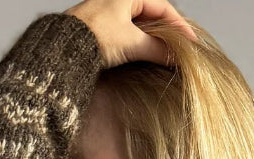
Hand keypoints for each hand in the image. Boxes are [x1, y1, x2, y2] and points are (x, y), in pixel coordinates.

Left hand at [64, 0, 198, 68]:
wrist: (63, 50)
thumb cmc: (94, 37)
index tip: (191, 42)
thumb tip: (176, 57)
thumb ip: (157, 49)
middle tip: (181, 50)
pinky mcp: (102, 29)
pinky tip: (146, 56)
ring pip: (140, 26)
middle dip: (168, 34)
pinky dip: (140, 44)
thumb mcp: (132, 43)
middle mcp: (119, 0)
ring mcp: (110, 13)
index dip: (180, 26)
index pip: (163, 7)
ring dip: (154, 41)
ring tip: (166, 56)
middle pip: (153, 16)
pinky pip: (128, 34)